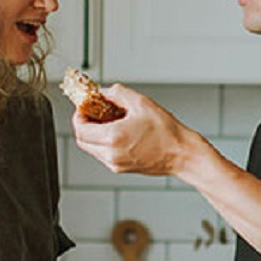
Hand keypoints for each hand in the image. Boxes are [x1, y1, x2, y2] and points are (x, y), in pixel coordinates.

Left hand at [71, 85, 196, 177]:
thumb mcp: (141, 103)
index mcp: (113, 137)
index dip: (78, 116)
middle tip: (91, 113)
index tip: (83, 107)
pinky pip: (103, 155)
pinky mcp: (121, 168)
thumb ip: (117, 93)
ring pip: (91, 149)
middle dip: (83, 125)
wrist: (181, 154)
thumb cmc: (166, 132)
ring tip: (106, 121)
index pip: (81, 129)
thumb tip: (103, 92)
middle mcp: (111, 154)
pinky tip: (116, 132)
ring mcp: (115, 164)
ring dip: (93, 134)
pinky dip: (103, 143)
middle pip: (82, 141)